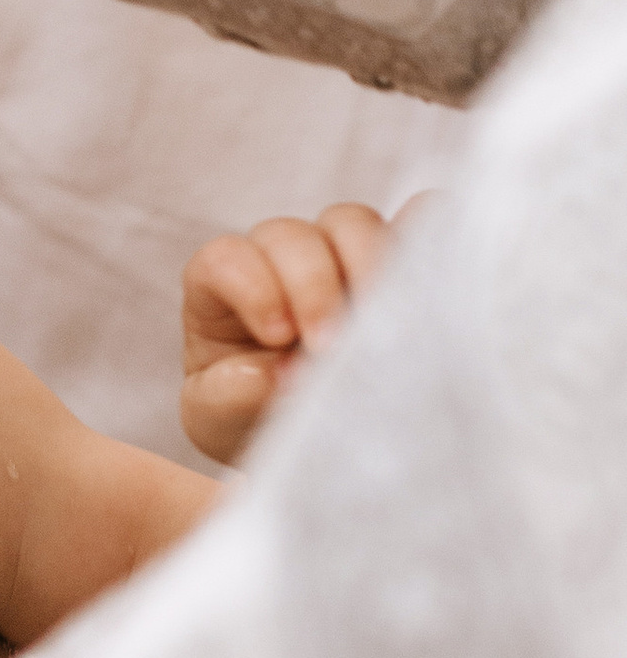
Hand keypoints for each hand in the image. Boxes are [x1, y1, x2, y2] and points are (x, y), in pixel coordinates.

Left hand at [181, 198, 413, 465]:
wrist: (286, 431)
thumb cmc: (242, 410)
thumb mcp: (219, 412)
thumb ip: (232, 394)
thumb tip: (273, 376)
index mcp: (222, 284)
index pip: (228, 259)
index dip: (254, 287)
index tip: (278, 338)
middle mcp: (277, 259)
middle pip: (293, 237)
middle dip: (314, 284)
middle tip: (330, 346)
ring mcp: (336, 255)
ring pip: (351, 226)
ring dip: (369, 266)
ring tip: (383, 325)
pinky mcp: (388, 265)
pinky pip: (410, 228)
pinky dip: (425, 237)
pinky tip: (439, 271)